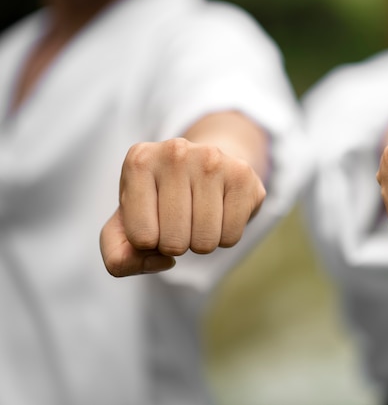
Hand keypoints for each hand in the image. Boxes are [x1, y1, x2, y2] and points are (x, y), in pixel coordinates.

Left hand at [100, 137, 265, 276]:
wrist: (207, 167)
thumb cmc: (161, 201)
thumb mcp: (126, 225)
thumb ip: (118, 257)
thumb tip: (162, 261)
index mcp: (138, 161)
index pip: (141, 238)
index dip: (148, 244)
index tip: (154, 221)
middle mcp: (174, 152)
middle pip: (174, 241)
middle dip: (176, 244)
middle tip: (180, 222)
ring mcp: (211, 159)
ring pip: (204, 241)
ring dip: (201, 242)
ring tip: (199, 217)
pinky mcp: (242, 174)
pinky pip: (231, 236)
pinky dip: (225, 237)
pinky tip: (220, 213)